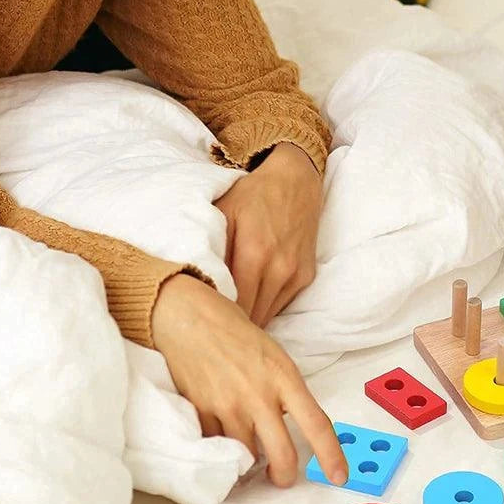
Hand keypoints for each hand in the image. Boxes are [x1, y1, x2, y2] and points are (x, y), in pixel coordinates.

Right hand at [151, 273, 347, 486]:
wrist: (191, 319)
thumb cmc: (237, 334)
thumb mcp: (274, 356)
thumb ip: (284, 390)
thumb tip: (288, 423)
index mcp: (284, 377)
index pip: (316, 423)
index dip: (330, 455)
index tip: (339, 476)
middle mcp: (259, 395)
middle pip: (282, 455)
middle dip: (284, 476)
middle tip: (281, 476)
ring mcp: (229, 407)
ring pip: (246, 457)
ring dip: (248, 461)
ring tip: (247, 448)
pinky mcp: (203, 413)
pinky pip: (217, 447)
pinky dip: (222, 448)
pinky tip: (222, 435)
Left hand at [215, 142, 322, 327]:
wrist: (296, 180)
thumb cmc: (254, 194)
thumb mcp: (224, 212)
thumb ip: (211, 249)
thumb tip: (197, 284)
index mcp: (255, 254)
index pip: (234, 306)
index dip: (216, 317)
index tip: (201, 320)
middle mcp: (280, 269)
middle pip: (251, 317)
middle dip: (230, 322)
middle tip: (210, 323)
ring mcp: (296, 274)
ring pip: (267, 316)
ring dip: (248, 318)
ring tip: (227, 315)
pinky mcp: (306, 276)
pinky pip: (280, 304)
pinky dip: (264, 306)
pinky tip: (250, 297)